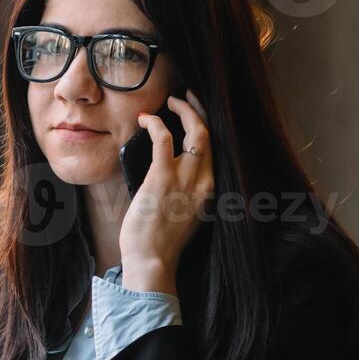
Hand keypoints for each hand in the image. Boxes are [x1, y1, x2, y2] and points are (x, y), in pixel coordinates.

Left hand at [119, 89, 213, 294]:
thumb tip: (168, 173)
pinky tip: (144, 119)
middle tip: (184, 97)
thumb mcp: (182, 215)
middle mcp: (204, 182)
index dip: (206, 126)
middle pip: (210, 135)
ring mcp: (186, 179)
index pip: (214, 150)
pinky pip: (164, 140)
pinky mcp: (163, 179)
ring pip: (195, 132)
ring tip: (168, 102)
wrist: (153, 262)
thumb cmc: (160, 243)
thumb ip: (183, 193)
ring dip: (182, 111)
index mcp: (210, 191)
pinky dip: (155, 125)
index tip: (195, 113)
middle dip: (198, 110)